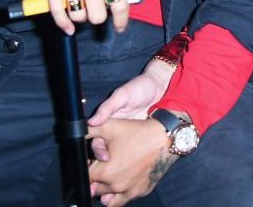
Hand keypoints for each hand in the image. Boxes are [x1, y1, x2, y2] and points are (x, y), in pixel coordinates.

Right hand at [33, 0, 128, 34]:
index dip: (121, 20)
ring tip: (80, 6)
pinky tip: (68, 27)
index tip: (119, 26)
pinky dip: (62, 24)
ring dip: (80, 16)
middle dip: (98, 17)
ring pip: (78, 16)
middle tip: (96, 9)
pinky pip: (57, 12)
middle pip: (98, 16)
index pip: (120, 4)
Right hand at [87, 59, 175, 183]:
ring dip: (120, 160)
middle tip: (113, 163)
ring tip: (125, 166)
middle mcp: (117, 129)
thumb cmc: (140, 87)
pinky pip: (135, 150)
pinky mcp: (142, 137)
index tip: (104, 156)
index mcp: (108, 120)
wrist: (162, 87)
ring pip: (120, 152)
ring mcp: (130, 135)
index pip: (96, 138)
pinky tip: (138, 162)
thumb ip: (107, 108)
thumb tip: (91, 122)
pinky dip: (134, 157)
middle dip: (107, 158)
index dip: (97, 149)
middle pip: (107, 149)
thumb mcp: (122, 95)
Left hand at [87, 117, 177, 205]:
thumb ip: (89, 130)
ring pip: (109, 200)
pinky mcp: (141, 191)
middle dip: (96, 179)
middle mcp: (116, 186)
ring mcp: (130, 191)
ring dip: (107, 190)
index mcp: (105, 172)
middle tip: (103, 165)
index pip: (85, 178)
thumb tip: (77, 131)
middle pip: (95, 190)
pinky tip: (126, 176)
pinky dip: (122, 191)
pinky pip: (126, 198)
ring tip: (111, 176)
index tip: (92, 162)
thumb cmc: (139, 132)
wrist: (166, 138)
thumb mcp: (110, 126)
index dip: (87, 169)